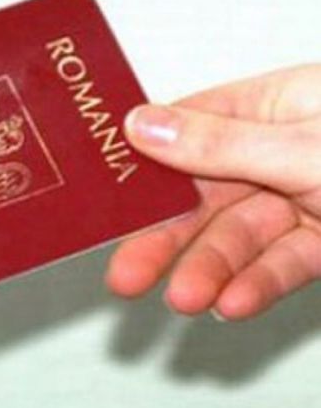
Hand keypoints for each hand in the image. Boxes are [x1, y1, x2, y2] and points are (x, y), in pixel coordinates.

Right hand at [108, 64, 320, 320]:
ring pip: (240, 238)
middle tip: (127, 272)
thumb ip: (221, 144)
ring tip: (186, 298)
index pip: (189, 130)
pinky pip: (280, 264)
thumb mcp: (303, 145)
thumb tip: (143, 127)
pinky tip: (234, 301)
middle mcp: (282, 151)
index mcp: (275, 106)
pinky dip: (257, 285)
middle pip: (203, 198)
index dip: (144, 164)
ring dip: (210, 271)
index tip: (106, 195)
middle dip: (166, 240)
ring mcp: (303, 198)